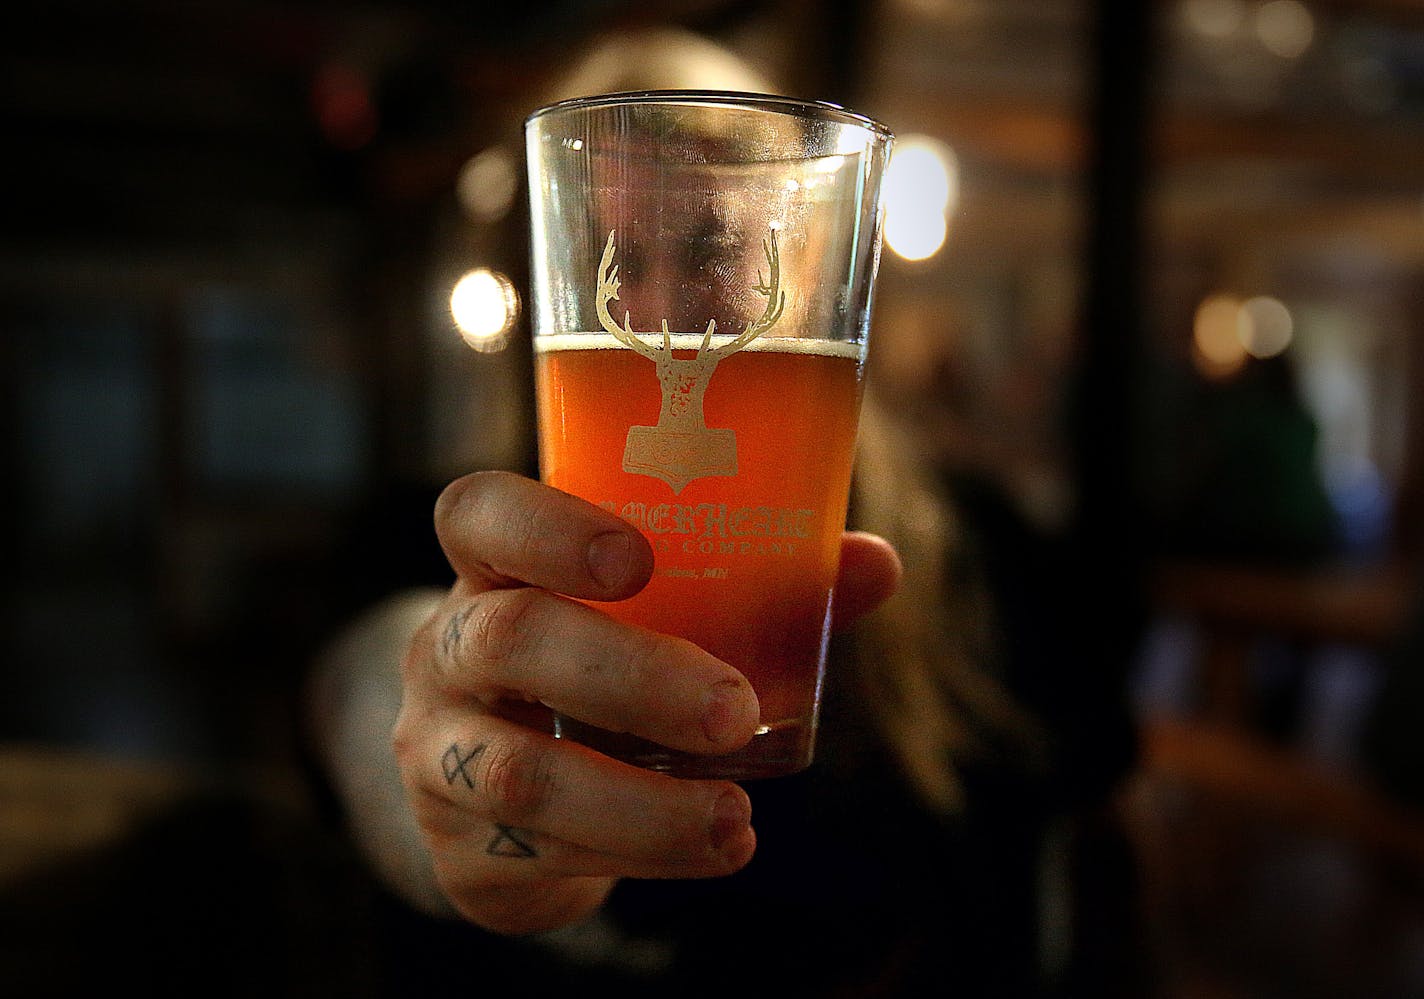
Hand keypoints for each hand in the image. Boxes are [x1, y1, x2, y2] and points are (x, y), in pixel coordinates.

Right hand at [392, 471, 900, 934]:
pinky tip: (705, 849)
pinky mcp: (458, 845)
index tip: (637, 558)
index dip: (546, 527)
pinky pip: (537, 853)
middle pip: (508, 639)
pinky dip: (636, 855)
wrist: (500, 799)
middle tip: (734, 710)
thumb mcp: (652, 624)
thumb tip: (877, 565)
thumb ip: (756, 589)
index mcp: (494, 570)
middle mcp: (445, 650)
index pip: (478, 515)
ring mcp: (437, 749)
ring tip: (736, 820)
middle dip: (632, 676)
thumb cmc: (596, 676)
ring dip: (641, 804)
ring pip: (519, 773)